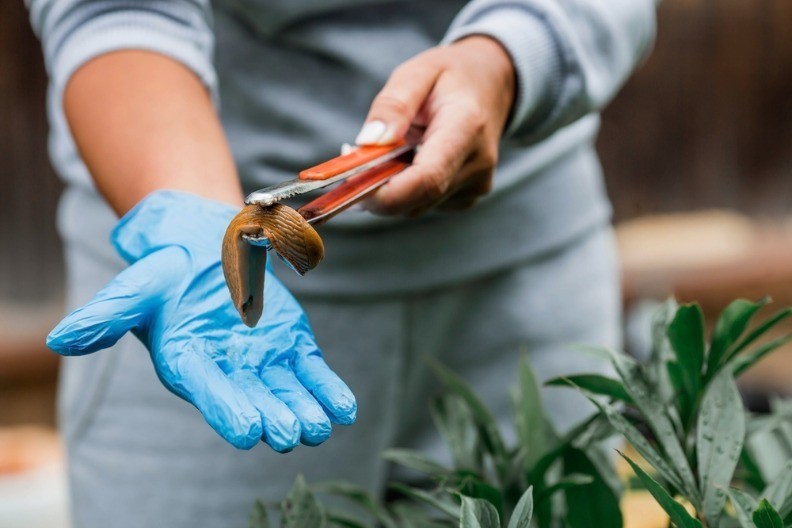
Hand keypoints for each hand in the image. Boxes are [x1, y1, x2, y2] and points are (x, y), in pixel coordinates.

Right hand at [47, 191, 355, 451]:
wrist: (205, 250)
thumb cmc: (166, 271)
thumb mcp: (137, 285)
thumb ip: (108, 315)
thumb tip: (63, 339)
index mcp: (187, 363)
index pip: (208, 391)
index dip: (228, 409)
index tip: (250, 429)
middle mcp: (227, 373)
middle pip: (254, 401)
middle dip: (272, 418)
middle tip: (289, 432)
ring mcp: (262, 363)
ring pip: (287, 393)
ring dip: (305, 410)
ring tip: (320, 423)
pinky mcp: (291, 348)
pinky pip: (312, 374)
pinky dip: (328, 391)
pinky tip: (343, 408)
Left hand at [355, 36, 515, 215]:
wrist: (493, 85)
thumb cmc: (451, 76)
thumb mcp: (417, 73)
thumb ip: (392, 105)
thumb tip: (367, 142)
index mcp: (466, 128)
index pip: (427, 179)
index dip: (385, 194)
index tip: (352, 184)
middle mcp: (477, 164)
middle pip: (417, 199)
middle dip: (377, 187)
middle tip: (356, 156)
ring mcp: (476, 186)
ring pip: (416, 206)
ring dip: (390, 186)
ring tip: (389, 148)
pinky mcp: (468, 198)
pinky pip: (424, 204)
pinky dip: (405, 188)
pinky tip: (408, 159)